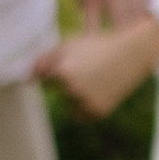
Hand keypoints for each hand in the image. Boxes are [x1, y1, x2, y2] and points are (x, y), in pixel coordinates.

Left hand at [38, 15, 158, 118]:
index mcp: (62, 72)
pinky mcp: (97, 112)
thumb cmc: (98, 45)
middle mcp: (72, 90)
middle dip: (67, 83)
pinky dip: (85, 106)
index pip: (45, 79)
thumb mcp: (69, 44)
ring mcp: (85, 103)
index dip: (59, 69)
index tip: (76, 61)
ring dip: (75, 97)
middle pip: (58, 92)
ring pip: (68, 105)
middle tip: (89, 69)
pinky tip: (97, 91)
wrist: (132, 54)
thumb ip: (44, 59)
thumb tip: (26, 79)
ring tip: (95, 80)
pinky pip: (81, 115)